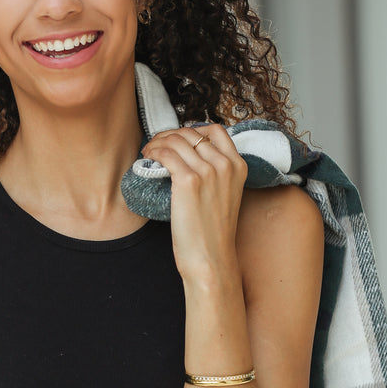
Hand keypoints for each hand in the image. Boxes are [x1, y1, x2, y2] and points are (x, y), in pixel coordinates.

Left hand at [140, 124, 246, 283]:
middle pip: (191, 133)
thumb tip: (188, 157)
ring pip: (176, 140)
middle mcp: (225, 164)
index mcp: (238, 166)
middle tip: (156, 146)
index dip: (193, 130)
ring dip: (157, 142)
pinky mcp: (188, 181)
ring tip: (149, 152)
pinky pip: (165, 153)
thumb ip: (217, 175)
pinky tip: (148, 158)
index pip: (216, 130)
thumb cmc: (212, 232)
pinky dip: (153, 152)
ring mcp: (208, 171)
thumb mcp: (225, 196)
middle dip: (169, 135)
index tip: (178, 140)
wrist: (211, 258)